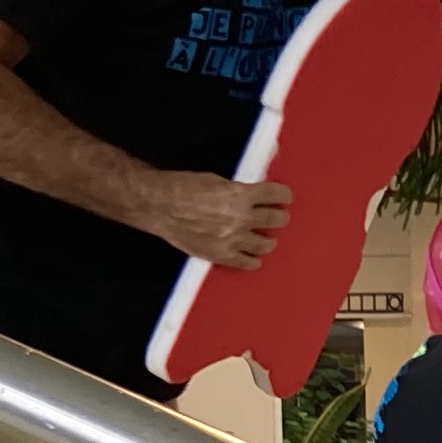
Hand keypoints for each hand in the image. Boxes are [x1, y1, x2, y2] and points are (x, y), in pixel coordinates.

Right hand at [149, 173, 291, 269]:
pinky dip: (253, 260)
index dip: (283, 195)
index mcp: (240, 195)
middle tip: (276, 216)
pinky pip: (247, 263)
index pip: (276, 195)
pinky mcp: (221, 255)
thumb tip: (254, 190)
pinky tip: (254, 257)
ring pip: (266, 244)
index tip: (283, 197)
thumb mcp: (215, 179)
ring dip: (268, 240)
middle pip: (277, 220)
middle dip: (279, 216)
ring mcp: (232, 239)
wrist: (159, 206)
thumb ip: (238, 188)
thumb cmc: (181, 187)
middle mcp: (241, 218)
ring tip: (265, 238)